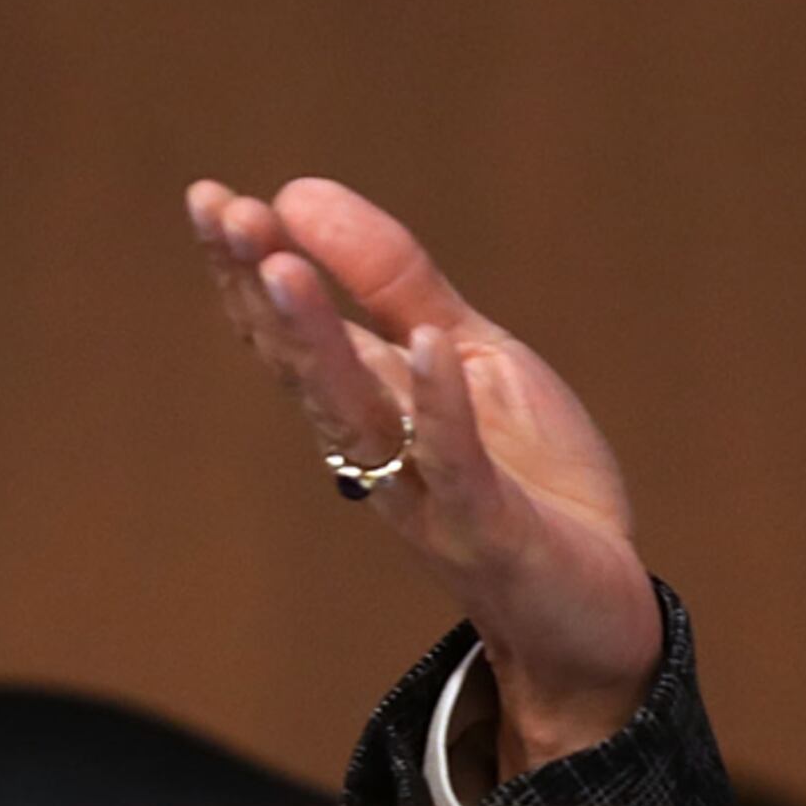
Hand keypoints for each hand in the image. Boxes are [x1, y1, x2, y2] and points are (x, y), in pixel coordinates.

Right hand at [186, 177, 661, 770]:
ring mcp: (428, 493)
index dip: (245, 268)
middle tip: (219, 211)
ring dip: (317, 337)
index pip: (288, 333)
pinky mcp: (488, 529)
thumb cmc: (532, 481)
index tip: (209, 197)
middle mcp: (379, 452)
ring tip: (280, 263)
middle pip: (302, 367)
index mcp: (372, 406)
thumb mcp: (475, 358)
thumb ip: (401, 285)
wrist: (596, 611)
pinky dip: (440, 405)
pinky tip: (424, 345)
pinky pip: (456, 464)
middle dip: (259, 289)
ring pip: (355, 414)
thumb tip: (303, 194)